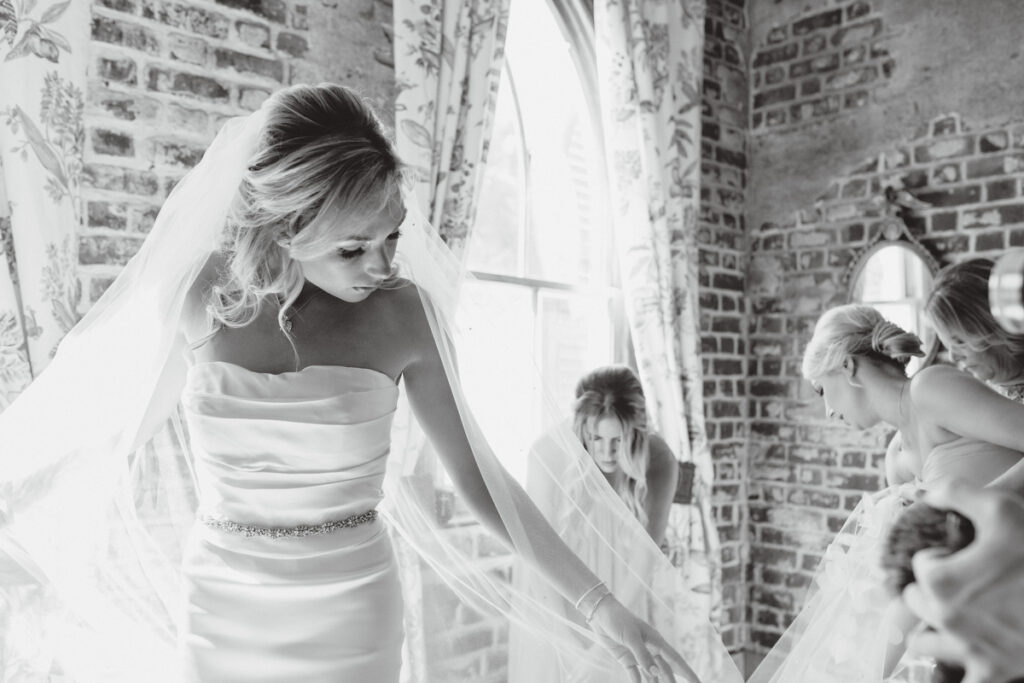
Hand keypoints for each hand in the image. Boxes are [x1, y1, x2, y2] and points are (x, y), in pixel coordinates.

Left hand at [588, 595, 701, 682]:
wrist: (599, 612)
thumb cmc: (618, 619)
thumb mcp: (631, 636)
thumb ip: (643, 655)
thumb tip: (656, 673)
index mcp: (656, 642)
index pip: (676, 661)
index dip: (688, 673)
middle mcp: (650, 649)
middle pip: (665, 671)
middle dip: (671, 682)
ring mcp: (638, 655)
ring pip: (652, 675)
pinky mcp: (626, 658)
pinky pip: (635, 675)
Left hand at [900, 479, 1023, 682]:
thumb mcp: (1001, 508)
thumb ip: (954, 492)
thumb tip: (926, 493)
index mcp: (940, 581)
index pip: (918, 566)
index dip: (938, 556)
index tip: (958, 555)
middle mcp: (947, 619)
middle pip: (916, 603)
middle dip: (930, 590)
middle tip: (958, 581)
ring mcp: (970, 650)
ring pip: (925, 644)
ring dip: (931, 631)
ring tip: (955, 613)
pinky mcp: (995, 671)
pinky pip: (964, 682)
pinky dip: (961, 669)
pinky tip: (966, 652)